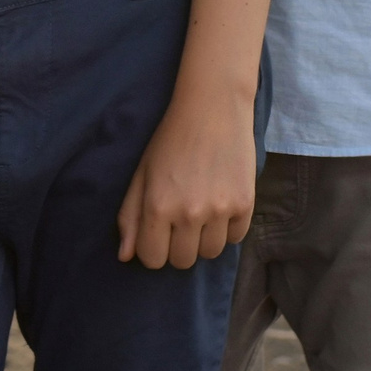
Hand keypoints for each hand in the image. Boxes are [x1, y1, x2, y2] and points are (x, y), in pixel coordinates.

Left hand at [117, 84, 255, 268]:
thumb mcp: (142, 173)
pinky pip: (236, 238)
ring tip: (201, 210)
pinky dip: (227, 228)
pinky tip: (220, 203)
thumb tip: (125, 256)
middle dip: (178, 246)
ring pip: (211, 253)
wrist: (212, 109)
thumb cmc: (170, 140)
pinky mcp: (245, 205)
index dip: (153, 249)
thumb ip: (130, 216)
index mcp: (158, 206)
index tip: (157, 233)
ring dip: (204, 239)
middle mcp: (189, 213)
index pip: (153, 259)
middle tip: (179, 220)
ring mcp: (220, 211)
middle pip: (183, 261)